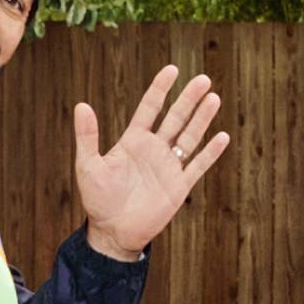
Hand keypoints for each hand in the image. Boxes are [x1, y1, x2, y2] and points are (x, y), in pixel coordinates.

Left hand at [75, 64, 230, 258]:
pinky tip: (222, 137)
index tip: (172, 70)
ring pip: (189, 138)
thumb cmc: (98, 200)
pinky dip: (210, 153)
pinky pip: (197, 166)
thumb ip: (87, 137)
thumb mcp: (88, 166)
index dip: (160, 89)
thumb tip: (81, 105)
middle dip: (188, 99)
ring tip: (213, 98)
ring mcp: (168, 167)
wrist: (113, 233)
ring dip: (201, 119)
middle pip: (175, 118)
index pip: (150, 108)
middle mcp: (154, 150)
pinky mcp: (178, 187)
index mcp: (133, 141)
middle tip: (203, 79)